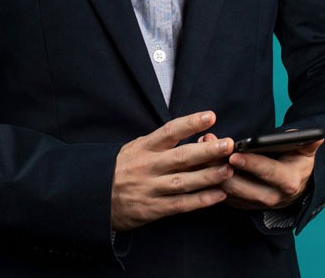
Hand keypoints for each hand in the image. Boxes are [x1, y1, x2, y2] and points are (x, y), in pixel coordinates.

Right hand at [111, 111, 234, 230]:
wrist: (95, 197)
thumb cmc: (120, 168)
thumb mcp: (134, 148)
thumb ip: (159, 144)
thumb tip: (189, 135)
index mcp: (144, 147)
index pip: (170, 131)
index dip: (190, 123)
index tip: (210, 116)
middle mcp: (148, 166)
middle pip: (182, 157)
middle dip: (207, 151)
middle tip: (229, 144)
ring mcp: (151, 188)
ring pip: (184, 182)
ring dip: (209, 176)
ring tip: (229, 169)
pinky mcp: (153, 209)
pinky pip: (181, 205)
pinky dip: (201, 200)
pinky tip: (218, 195)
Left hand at [200, 133, 322, 210]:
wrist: (293, 184)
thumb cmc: (296, 160)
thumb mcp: (305, 151)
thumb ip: (308, 143)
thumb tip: (316, 136)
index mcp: (289, 182)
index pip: (267, 173)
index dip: (251, 164)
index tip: (234, 155)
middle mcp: (272, 197)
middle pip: (242, 185)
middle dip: (222, 166)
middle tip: (208, 145)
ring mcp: (255, 203)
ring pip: (229, 190)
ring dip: (213, 170)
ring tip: (202, 147)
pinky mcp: (242, 204)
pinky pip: (223, 194)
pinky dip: (210, 178)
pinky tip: (200, 159)